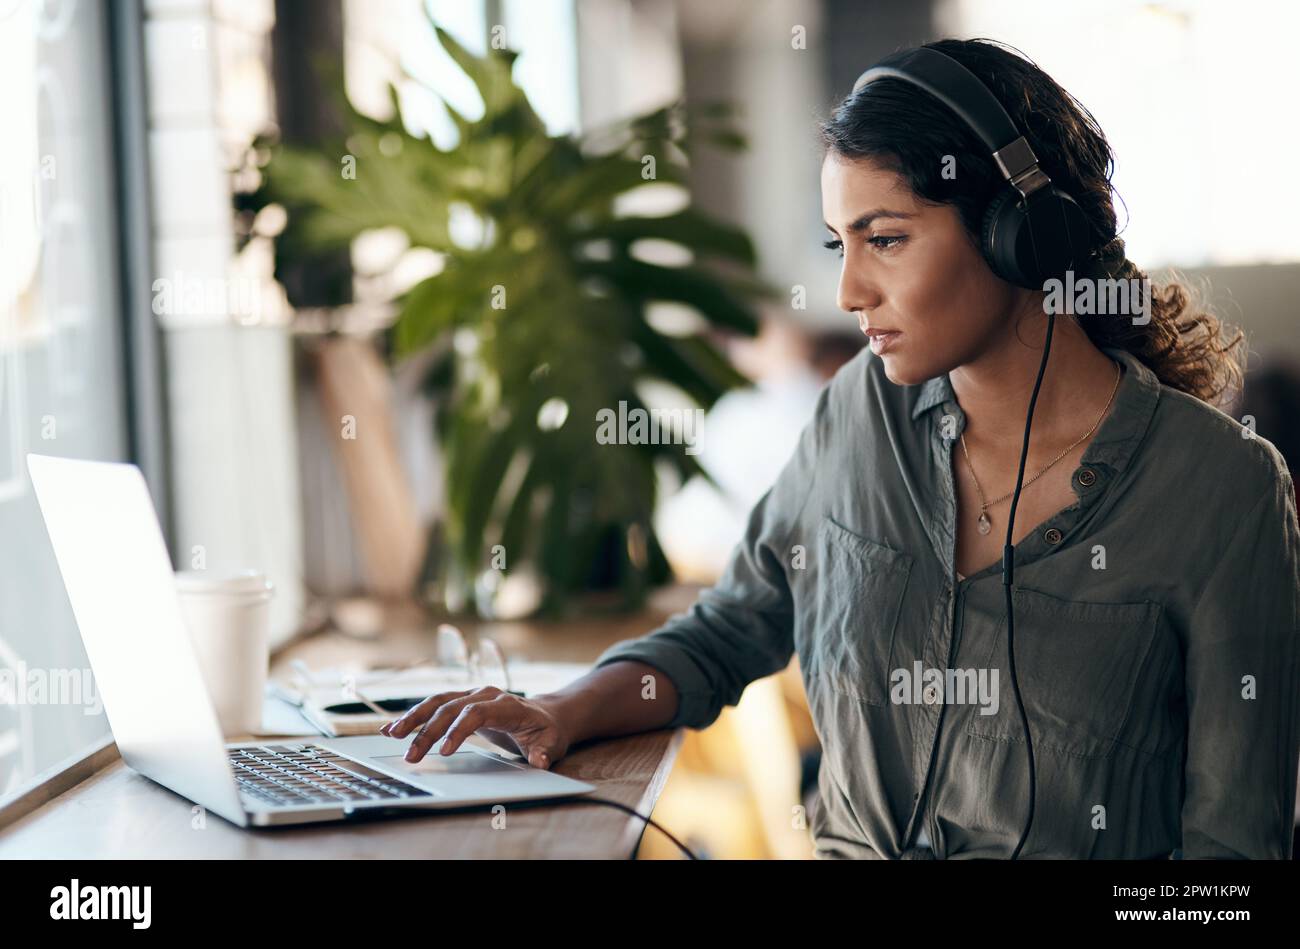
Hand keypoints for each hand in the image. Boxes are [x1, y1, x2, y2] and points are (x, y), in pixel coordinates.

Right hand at [379, 686, 571, 767]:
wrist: (546, 716)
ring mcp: (472, 696)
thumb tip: (538, 761)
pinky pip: (434, 706)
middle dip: (428, 731)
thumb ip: (544, 753)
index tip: (444, 752)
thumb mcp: (552, 744)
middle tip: (411, 756)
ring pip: (437, 702)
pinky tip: (394, 728)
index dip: (459, 729)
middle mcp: (485, 695)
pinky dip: (414, 716)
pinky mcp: (462, 702)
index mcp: (506, 705)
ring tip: (391, 734)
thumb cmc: (546, 732)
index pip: (477, 712)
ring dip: (413, 718)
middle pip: (451, 708)